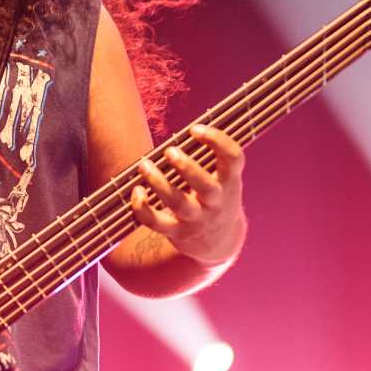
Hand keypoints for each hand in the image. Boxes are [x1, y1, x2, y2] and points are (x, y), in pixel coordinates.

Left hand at [129, 123, 245, 268]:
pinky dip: (142, 208)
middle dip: (186, 167)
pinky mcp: (177, 232)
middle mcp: (216, 202)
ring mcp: (197, 220)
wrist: (219, 242)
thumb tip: (189, 128)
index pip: (234, 159)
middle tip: (169, 150)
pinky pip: (157, 223)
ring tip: (144, 164)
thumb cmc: (216, 198)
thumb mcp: (225, 179)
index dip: (218, 140)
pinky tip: (136, 191)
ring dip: (158, 182)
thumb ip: (212, 158)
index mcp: (230, 183)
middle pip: (205, 187)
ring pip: (177, 203)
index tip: (195, 129)